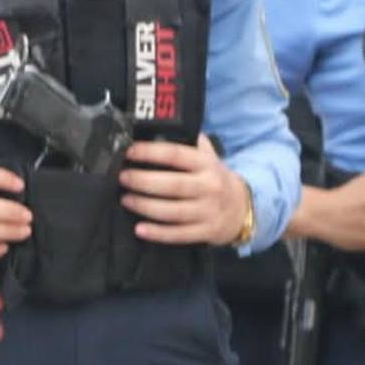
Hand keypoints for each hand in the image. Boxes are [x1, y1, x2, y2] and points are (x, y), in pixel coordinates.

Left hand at [119, 135, 248, 244]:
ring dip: (145, 206)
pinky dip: (158, 233)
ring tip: (126, 199)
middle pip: (172, 185)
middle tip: (123, 178)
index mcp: (206, 164)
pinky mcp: (206, 231)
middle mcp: (209, 187)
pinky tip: (139, 229)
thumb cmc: (213, 177)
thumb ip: (186, 142)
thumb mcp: (206, 156)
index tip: (130, 152)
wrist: (241, 207)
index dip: (150, 152)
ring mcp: (209, 211)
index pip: (175, 155)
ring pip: (173, 211)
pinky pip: (179, 234)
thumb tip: (152, 130)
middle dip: (143, 181)